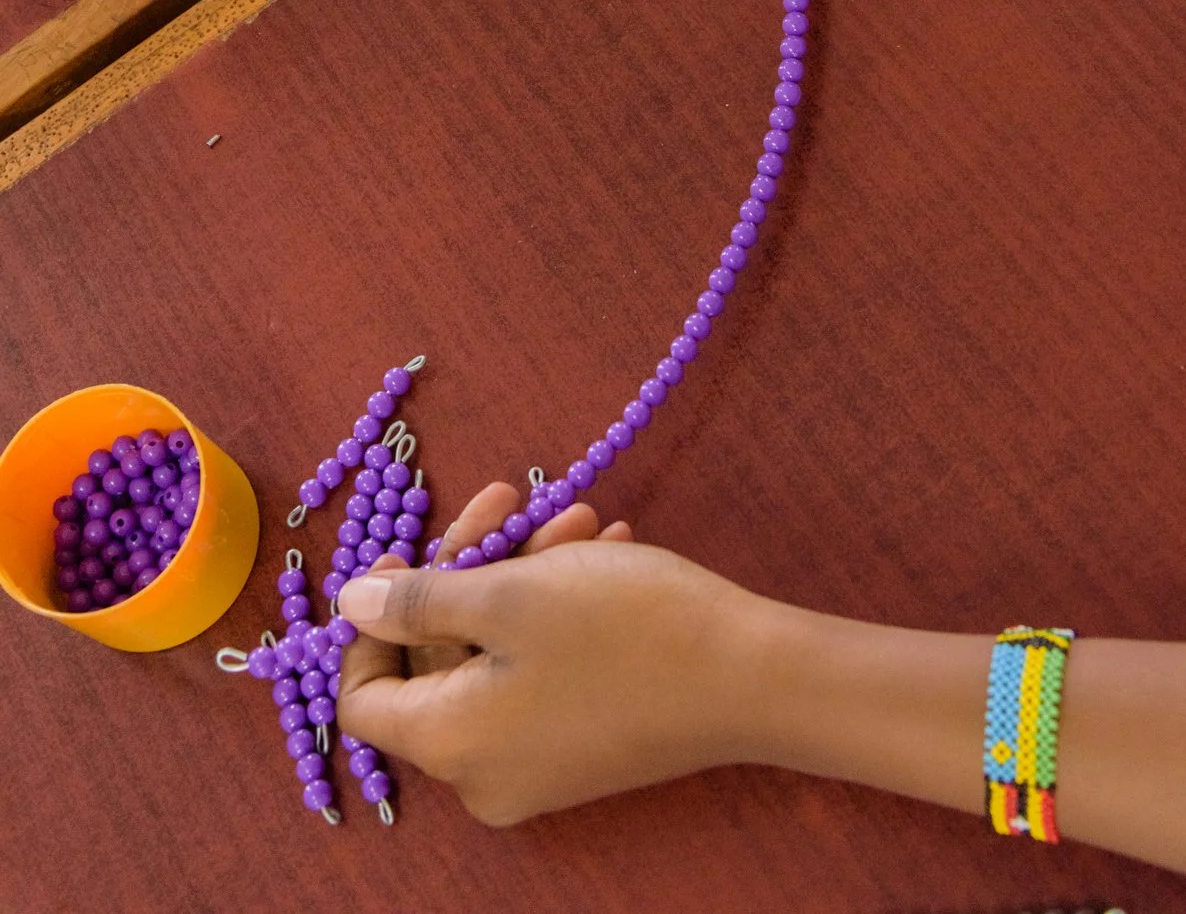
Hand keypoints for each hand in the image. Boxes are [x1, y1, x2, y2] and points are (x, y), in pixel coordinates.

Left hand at [336, 479, 767, 823]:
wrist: (751, 677)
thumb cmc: (624, 630)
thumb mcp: (511, 595)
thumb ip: (421, 601)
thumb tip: (348, 602)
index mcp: (450, 744)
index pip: (363, 695)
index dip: (372, 622)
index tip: (410, 554)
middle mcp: (484, 774)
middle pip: (438, 662)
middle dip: (471, 568)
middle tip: (508, 497)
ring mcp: (539, 766)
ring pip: (497, 656)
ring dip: (524, 574)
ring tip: (572, 514)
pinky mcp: (585, 748)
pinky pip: (541, 674)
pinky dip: (558, 609)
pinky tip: (602, 546)